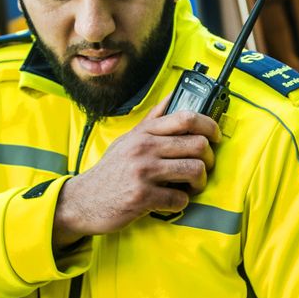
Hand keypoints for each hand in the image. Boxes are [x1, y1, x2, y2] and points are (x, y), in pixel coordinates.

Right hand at [52, 98, 220, 249]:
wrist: (83, 200)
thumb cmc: (111, 171)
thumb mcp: (128, 139)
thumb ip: (152, 120)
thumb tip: (173, 95)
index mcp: (144, 133)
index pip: (186, 118)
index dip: (210, 126)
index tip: (215, 137)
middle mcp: (144, 148)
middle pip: (198, 145)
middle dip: (209, 159)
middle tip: (203, 167)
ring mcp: (143, 172)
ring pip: (194, 170)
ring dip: (199, 182)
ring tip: (190, 186)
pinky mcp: (143, 196)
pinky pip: (179, 198)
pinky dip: (180, 202)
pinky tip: (171, 200)